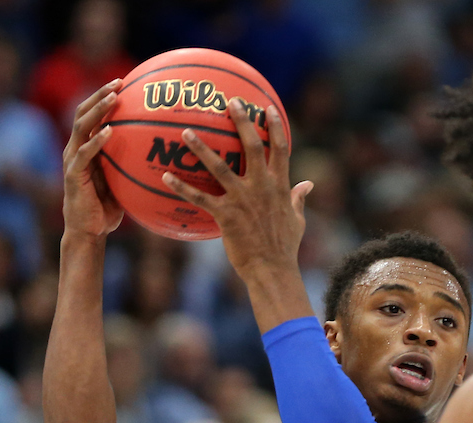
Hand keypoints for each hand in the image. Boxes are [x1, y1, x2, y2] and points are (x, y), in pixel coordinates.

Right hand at [62, 80, 124, 237]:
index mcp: (86, 147)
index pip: (93, 115)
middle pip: (84, 113)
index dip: (104, 98)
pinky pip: (85, 153)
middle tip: (119, 82)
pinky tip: (109, 132)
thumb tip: (163, 156)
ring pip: (82, 126)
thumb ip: (132, 165)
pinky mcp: (73, 174)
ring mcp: (72, 160)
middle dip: (100, 95)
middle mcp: (76, 148)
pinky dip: (96, 141)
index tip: (124, 83)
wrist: (89, 231)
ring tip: (112, 98)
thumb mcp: (123, 181)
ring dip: (97, 110)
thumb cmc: (108, 208)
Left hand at [162, 100, 312, 281]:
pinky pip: (199, 197)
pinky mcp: (225, 216)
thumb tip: (308, 184)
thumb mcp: (297, 220)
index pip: (280, 149)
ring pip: (219, 167)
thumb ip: (299, 198)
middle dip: (242, 122)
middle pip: (252, 147)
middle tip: (229, 101)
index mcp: (280, 186)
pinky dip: (181, 186)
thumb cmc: (285, 247)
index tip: (267, 108)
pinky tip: (164, 176)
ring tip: (185, 132)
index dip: (275, 127)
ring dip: (201, 148)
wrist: (272, 270)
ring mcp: (242, 200)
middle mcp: (262, 188)